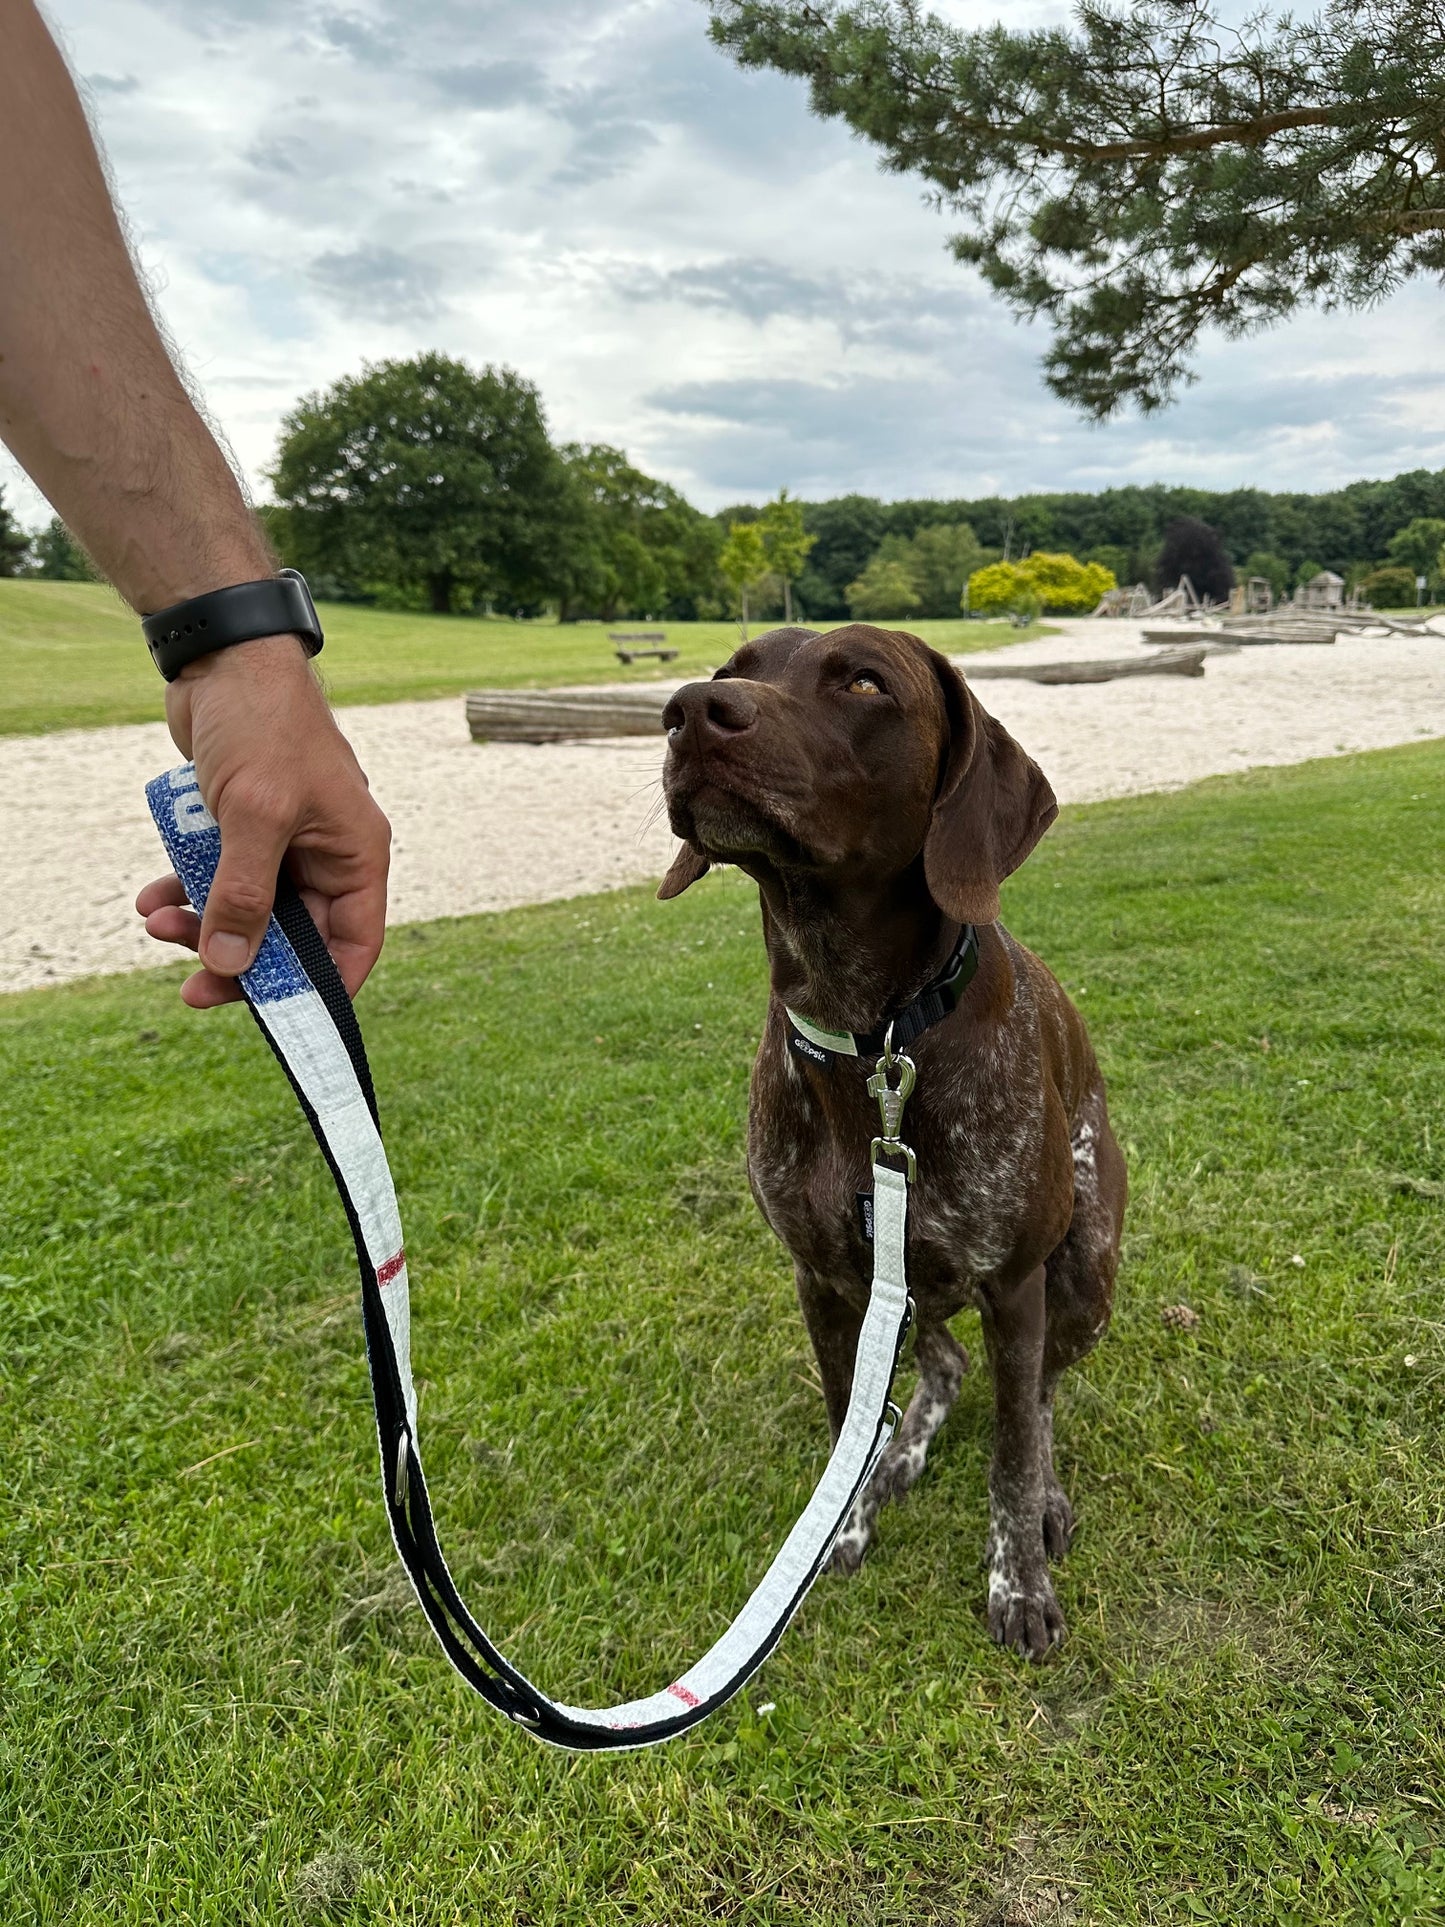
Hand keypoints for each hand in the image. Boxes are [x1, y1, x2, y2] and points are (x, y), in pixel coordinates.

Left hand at [136, 635, 390, 1008]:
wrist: (222, 658)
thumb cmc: (261, 726)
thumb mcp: (255, 816)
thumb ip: (245, 896)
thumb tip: (232, 966)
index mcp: (355, 855)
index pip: (353, 945)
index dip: (321, 990)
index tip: (277, 1020)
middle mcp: (326, 855)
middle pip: (292, 938)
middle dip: (239, 958)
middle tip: (191, 984)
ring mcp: (284, 842)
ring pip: (248, 912)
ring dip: (202, 925)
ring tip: (155, 922)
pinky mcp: (244, 827)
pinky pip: (219, 879)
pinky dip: (188, 892)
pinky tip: (151, 895)